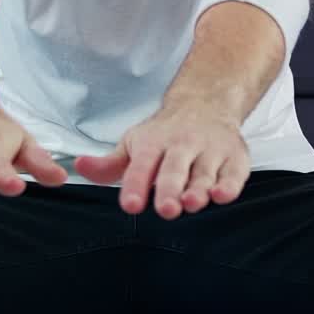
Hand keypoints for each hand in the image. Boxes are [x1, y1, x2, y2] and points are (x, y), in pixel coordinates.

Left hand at [73, 103, 249, 217]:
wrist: (206, 103)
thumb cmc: (164, 133)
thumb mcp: (133, 143)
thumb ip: (108, 164)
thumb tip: (77, 167)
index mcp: (153, 143)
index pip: (141, 165)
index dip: (136, 185)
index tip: (131, 204)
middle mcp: (182, 144)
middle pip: (174, 169)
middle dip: (169, 189)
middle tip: (165, 209)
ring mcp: (211, 150)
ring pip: (204, 172)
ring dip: (199, 188)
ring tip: (192, 203)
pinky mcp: (235, 157)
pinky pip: (234, 173)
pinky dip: (230, 184)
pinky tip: (221, 195)